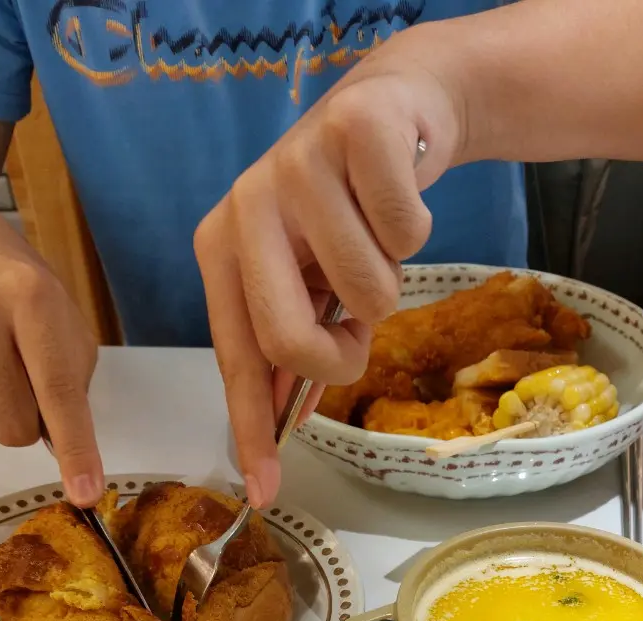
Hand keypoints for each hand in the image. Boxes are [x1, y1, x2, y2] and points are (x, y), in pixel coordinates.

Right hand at [0, 201, 103, 504]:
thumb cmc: (16, 288)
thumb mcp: (63, 318)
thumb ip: (71, 382)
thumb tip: (61, 450)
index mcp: (30, 296)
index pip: (57, 390)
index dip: (76, 448)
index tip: (86, 492)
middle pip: (14, 428)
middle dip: (28, 424)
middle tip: (22, 383)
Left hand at [195, 56, 460, 506]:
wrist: (394, 107)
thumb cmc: (347, 212)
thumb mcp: (311, 282)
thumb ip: (295, 343)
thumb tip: (286, 420)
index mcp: (223, 250)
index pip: (238, 358)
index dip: (251, 429)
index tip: (263, 491)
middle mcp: (245, 206)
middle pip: (289, 341)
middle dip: (341, 357)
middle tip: (357, 331)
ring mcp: (296, 165)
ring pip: (368, 292)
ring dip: (391, 281)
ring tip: (376, 240)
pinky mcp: (354, 131)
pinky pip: (406, 232)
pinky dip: (419, 229)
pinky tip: (400, 198)